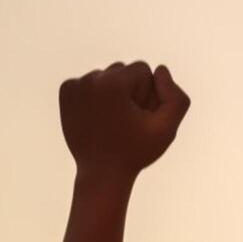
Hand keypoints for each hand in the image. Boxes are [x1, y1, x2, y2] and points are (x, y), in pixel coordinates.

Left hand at [58, 62, 189, 182]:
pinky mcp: (66, 91)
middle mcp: (90, 79)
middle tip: (127, 120)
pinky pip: (91, 83)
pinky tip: (100, 116)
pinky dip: (97, 96)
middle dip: (131, 91)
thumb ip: (176, 98)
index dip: (148, 94)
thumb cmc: (137, 151)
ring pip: (107, 76)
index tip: (140, 116)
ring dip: (114, 93)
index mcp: (113, 84)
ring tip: (113, 120)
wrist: (101, 172)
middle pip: (123, 70)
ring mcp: (75, 85)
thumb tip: (160, 71)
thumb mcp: (167, 128)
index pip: (142, 69)